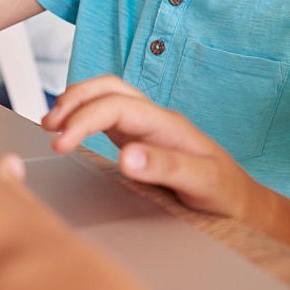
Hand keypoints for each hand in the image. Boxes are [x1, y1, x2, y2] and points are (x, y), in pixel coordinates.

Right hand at [42, 75, 266, 219]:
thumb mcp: (202, 183)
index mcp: (166, 124)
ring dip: (77, 103)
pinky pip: (108, 116)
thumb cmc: (225, 192)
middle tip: (49, 126)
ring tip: (51, 124)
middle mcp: (154, 119)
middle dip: (75, 99)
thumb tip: (125, 157)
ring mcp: (146, 127)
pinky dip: (85, 116)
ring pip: (107, 97)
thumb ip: (165, 168)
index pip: (116, 106)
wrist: (240, 201)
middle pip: (109, 88)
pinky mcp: (140, 139)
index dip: (84, 118)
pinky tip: (71, 130)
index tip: (61, 142)